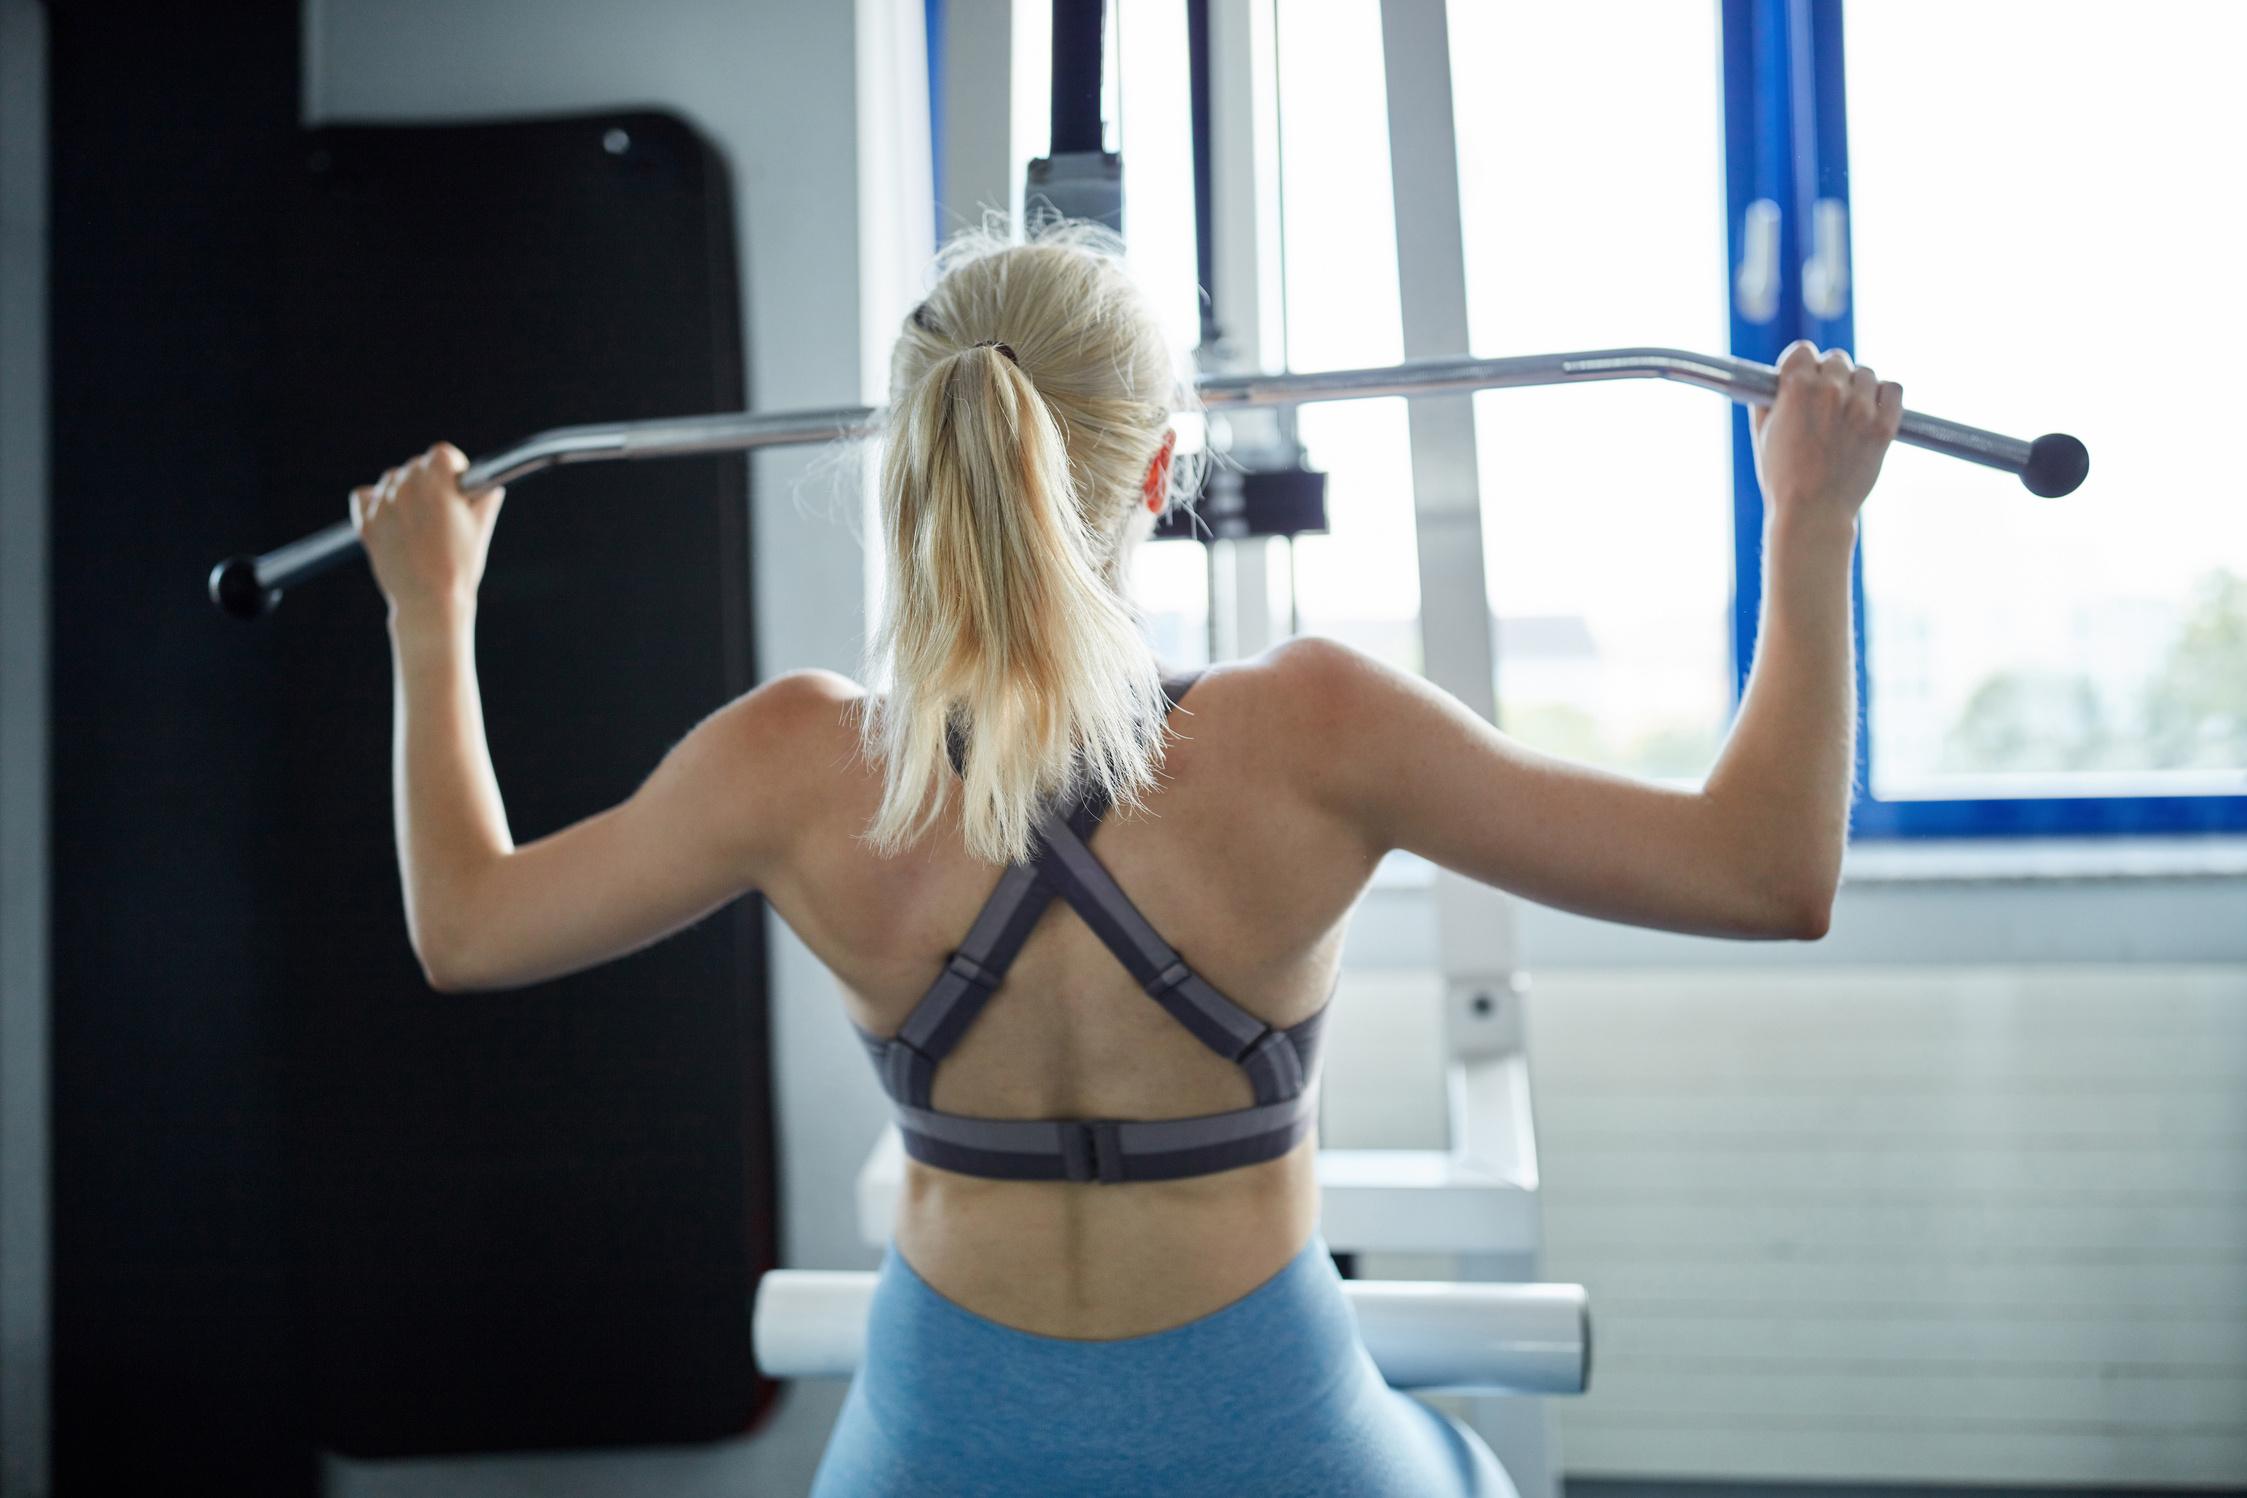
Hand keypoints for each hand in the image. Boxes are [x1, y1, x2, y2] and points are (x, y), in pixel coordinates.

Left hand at [349, 441, 505, 616]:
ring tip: (419, 519)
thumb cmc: (460, 565)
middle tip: (443, 509)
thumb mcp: (480, 529)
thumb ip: (485, 500)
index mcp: (437, 483)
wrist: (429, 600)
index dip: (454, 467)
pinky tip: (392, 516)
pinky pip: (365, 496)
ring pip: (393, 479)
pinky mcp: (367, 523)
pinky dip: (376, 501)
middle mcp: (406, 487)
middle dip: (432, 481)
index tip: (459, 486)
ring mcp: (383, 504)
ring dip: (406, 490)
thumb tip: (489, 487)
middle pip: (418, 465)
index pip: (442, 453)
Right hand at [1750, 341, 1902, 529]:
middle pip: (1836, 358)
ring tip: (1849, 407)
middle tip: (1825, 398)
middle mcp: (1831, 390)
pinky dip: (1884, 395)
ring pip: (1865, 373)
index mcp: (1796, 388)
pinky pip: (1893, 389)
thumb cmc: (1782, 479)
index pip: (1802, 351)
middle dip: (1828, 374)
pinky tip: (1872, 408)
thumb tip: (1774, 385)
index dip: (1799, 364)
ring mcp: (1861, 407)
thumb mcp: (1762, 435)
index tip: (1800, 377)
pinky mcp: (1884, 425)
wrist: (1812, 513)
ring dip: (1857, 385)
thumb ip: (1769, 402)